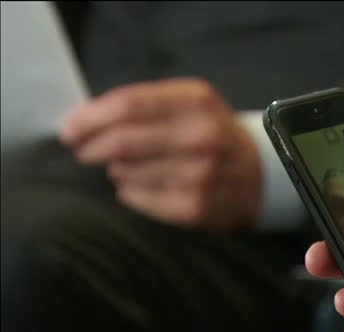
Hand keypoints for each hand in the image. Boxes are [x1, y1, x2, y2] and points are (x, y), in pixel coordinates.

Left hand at [59, 78, 262, 229]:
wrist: (263, 176)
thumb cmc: (217, 135)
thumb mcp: (194, 103)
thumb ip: (147, 103)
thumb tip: (88, 120)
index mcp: (198, 102)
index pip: (128, 105)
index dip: (90, 117)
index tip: (70, 128)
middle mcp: (200, 136)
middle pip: (122, 140)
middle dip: (91, 146)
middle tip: (83, 151)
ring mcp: (198, 174)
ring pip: (126, 172)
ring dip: (115, 170)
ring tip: (124, 168)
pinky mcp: (193, 207)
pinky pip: (137, 199)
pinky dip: (128, 192)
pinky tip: (137, 187)